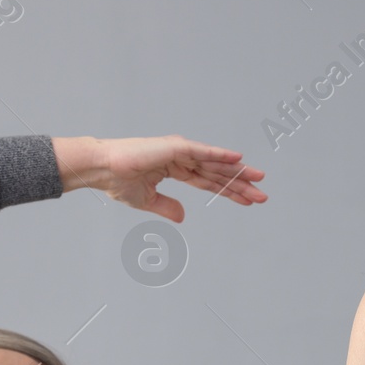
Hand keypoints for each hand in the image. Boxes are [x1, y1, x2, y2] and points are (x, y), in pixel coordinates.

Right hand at [51, 134, 266, 220]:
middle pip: (217, 174)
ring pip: (215, 164)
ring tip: (259, 179)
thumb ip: (167, 207)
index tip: (248, 201)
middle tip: (262, 194)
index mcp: (174, 168)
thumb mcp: (146, 201)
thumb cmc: (117, 182)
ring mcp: (179, 151)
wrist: (102, 171)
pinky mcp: (175, 147)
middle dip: (240, 184)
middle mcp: (180, 158)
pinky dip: (221, 155)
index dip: (228, 192)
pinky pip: (203, 153)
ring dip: (237, 172)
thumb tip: (183, 217)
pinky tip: (239, 160)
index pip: (208, 183)